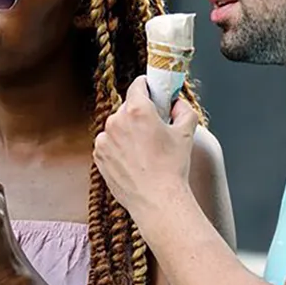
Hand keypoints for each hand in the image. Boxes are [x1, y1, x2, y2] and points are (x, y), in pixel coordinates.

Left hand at [93, 77, 198, 217]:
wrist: (157, 200)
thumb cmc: (172, 168)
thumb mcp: (186, 133)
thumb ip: (183, 109)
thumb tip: (177, 103)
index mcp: (138, 111)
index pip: (138, 85)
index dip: (149, 86)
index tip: (154, 91)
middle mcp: (116, 121)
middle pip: (128, 107)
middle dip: (141, 113)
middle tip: (155, 128)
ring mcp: (105, 139)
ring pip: (118, 126)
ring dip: (128, 131)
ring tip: (144, 150)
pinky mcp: (99, 156)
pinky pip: (109, 143)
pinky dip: (119, 147)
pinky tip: (134, 160)